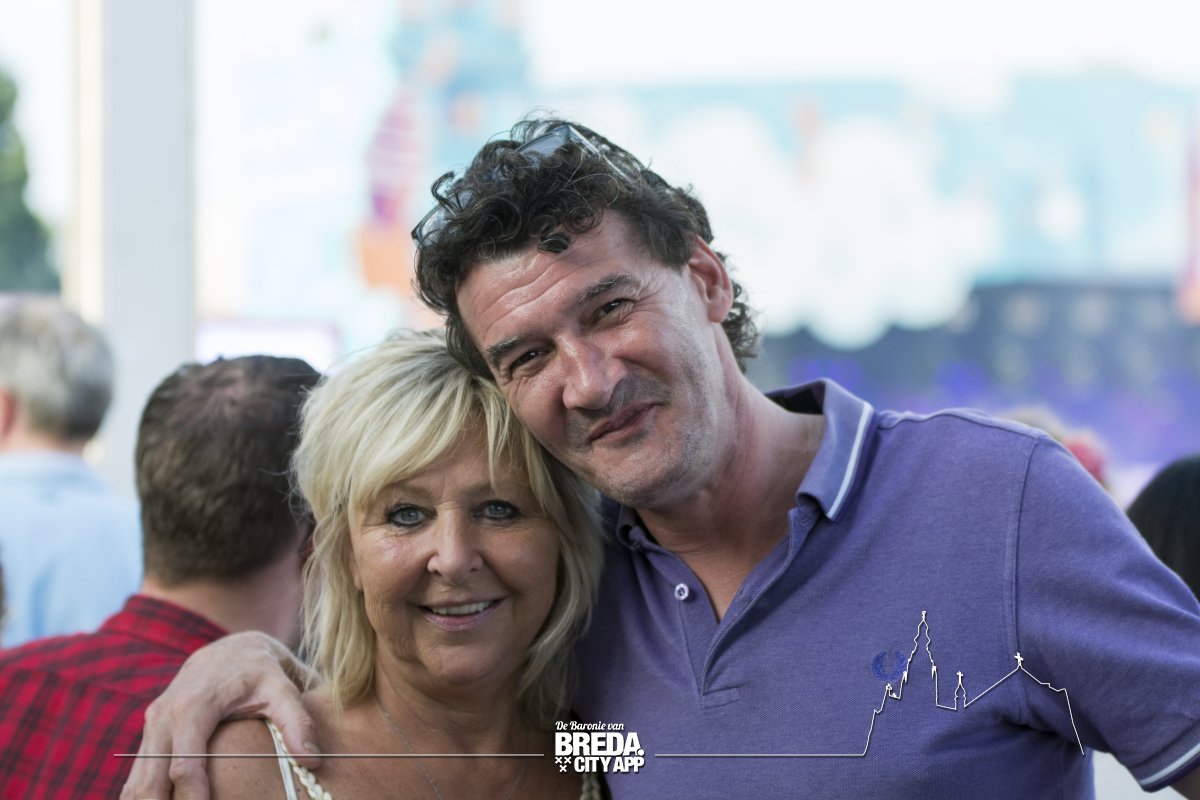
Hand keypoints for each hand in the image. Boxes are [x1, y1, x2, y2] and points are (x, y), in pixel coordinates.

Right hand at [119, 631, 320, 799]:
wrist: (233, 648)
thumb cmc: (261, 671)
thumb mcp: (284, 690)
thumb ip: (298, 724)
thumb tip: (312, 762)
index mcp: (193, 706)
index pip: (185, 765)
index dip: (193, 798)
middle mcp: (164, 717)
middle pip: (150, 780)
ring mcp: (152, 726)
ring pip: (136, 782)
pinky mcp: (150, 734)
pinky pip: (137, 775)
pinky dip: (144, 797)